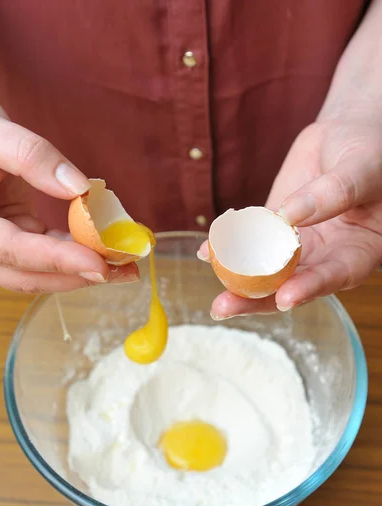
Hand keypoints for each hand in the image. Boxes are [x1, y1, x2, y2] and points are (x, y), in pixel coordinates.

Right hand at [0, 94, 138, 292]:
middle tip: (124, 271)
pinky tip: (104, 250)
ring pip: (37, 273)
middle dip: (76, 276)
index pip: (10, 249)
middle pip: (25, 274)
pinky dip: (75, 254)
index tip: (98, 264)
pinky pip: (46, 255)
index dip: (55, 260)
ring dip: (81, 272)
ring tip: (124, 267)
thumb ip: (29, 156)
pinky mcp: (15, 239)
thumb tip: (80, 188)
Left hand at [200, 118, 381, 317]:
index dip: (310, 288)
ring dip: (236, 280)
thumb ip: (334, 192)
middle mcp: (326, 255)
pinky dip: (228, 246)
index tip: (284, 299)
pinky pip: (249, 239)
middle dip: (258, 299)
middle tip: (226, 306)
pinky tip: (205, 251)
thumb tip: (289, 216)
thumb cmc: (370, 150)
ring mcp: (296, 244)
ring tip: (211, 293)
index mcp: (358, 250)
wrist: (345, 134)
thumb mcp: (362, 168)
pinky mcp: (271, 227)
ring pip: (266, 269)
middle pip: (292, 284)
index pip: (336, 275)